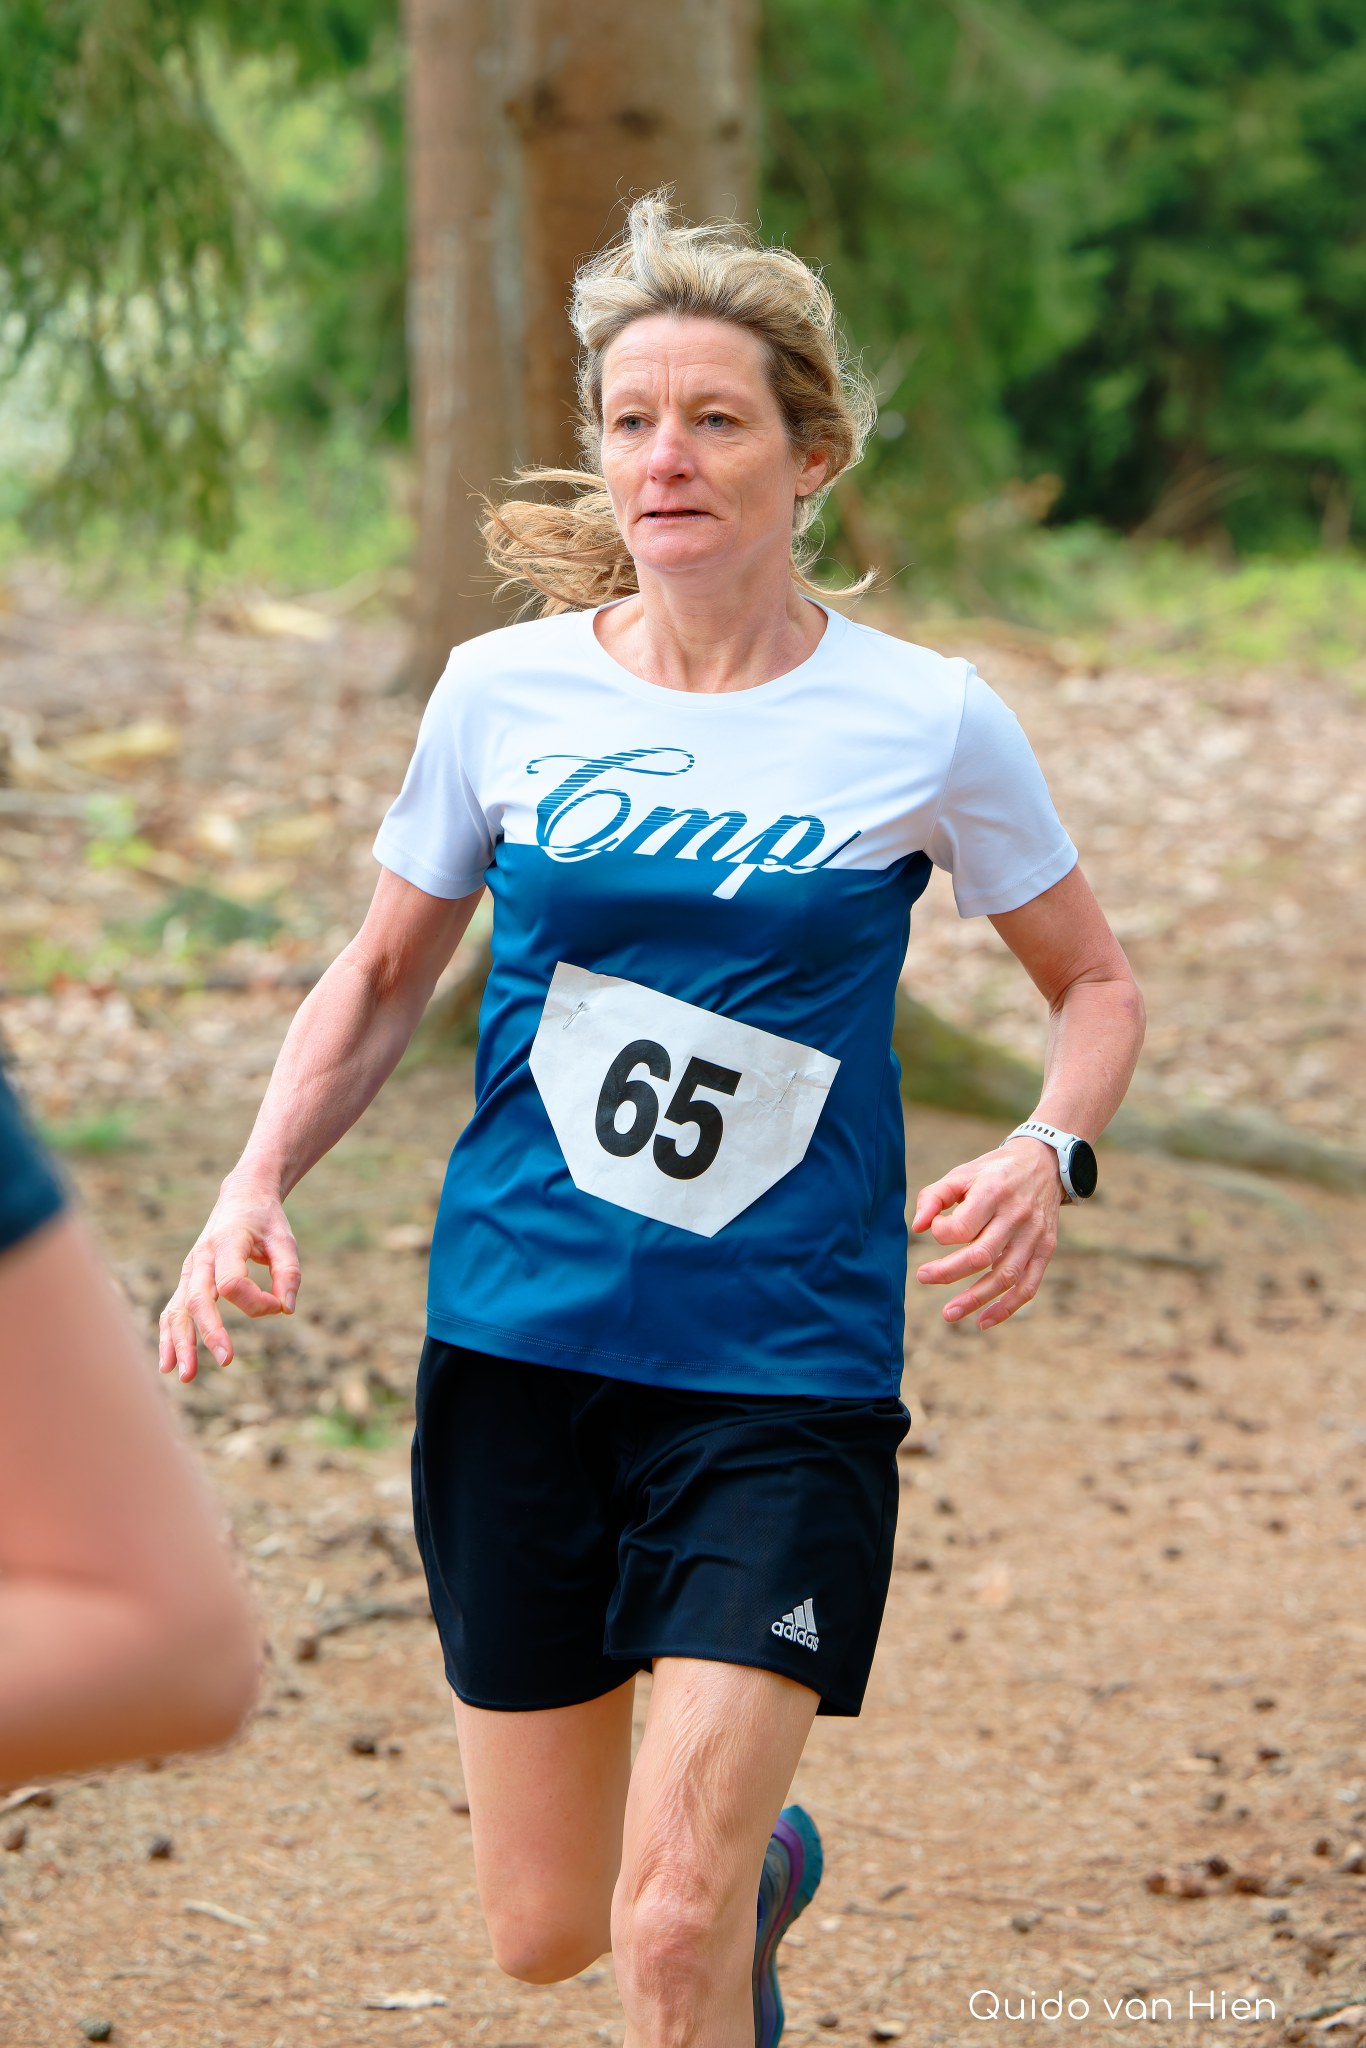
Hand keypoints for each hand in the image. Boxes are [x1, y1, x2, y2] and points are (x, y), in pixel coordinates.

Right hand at [158, 1176, 300, 1381]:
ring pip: (178, 1308)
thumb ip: (289, 1272)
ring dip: (180, 1342)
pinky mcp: (187, 1281)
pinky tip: (168, 1365)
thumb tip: (287, 1309)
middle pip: (197, 1298)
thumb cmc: (265, 1220)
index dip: (256, 1300)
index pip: (232, 1281)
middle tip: (227, 1359)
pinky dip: (169, 1337)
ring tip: (185, 1375)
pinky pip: (173, 1310)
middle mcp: (201, 1257)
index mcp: (226, 1242)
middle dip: (209, 1331)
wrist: (240, 1197)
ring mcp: (190, 1270)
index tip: (278, 1304)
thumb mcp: (285, 1239)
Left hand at [912, 1138, 1061, 1330]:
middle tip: (922, 1277)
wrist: (1045, 1163)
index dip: (941, 1233)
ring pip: (1005, 1276)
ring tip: (948, 1313)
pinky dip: (1007, 1307)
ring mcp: (1033, 1236)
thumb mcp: (963, 1173)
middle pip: (980, 1256)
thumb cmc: (994, 1172)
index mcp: (993, 1193)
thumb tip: (917, 1227)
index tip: (935, 1228)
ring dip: (975, 1299)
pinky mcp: (1046, 1249)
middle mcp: (1016, 1216)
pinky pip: (1028, 1285)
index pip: (962, 1227)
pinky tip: (983, 1321)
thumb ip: (935, 1197)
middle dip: (948, 1272)